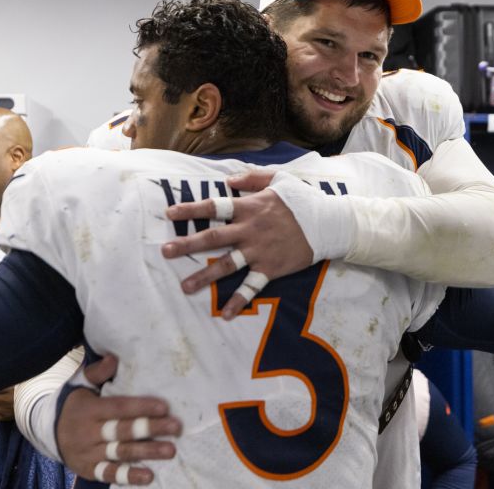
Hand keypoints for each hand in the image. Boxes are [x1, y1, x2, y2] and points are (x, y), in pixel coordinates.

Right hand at [56, 354, 180, 485]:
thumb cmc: (75, 405)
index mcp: (89, 409)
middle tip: (176, 427)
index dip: (141, 407)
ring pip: (121, 453)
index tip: (164, 407)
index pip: (118, 408)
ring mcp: (88, 454)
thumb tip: (113, 358)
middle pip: (123, 431)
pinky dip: (128, 476)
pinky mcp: (89, 470)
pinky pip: (109, 474)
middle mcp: (88, 433)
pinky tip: (148, 476)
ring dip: (147, 453)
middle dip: (151, 429)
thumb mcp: (80, 385)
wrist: (47, 433)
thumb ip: (97, 373)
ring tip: (170, 451)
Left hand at [160, 170, 313, 318]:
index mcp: (249, 207)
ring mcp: (259, 252)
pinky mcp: (271, 269)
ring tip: (184, 286)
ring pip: (226, 265)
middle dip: (186, 244)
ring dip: (204, 276)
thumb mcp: (278, 179)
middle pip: (212, 238)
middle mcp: (250, 230)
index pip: (213, 207)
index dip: (190, 209)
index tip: (169, 213)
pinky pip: (252, 287)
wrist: (329, 223)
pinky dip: (240, 301)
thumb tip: (227, 181)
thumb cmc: (303, 199)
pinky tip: (226, 315)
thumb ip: (251, 177)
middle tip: (164, 252)